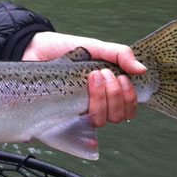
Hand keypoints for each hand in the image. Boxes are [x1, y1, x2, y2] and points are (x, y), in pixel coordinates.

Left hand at [22, 31, 144, 126]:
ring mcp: (77, 111)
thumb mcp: (95, 47)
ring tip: (91, 77)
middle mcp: (94, 105)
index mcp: (106, 92)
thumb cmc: (65, 49)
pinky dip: (77, 118)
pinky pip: (72, 128)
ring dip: (100, 100)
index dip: (129, 98)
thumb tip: (141, 69)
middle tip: (100, 73)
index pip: (128, 108)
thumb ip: (119, 54)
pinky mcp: (59, 115)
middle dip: (113, 95)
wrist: (34, 49)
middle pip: (116, 116)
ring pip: (99, 121)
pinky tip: (77, 103)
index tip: (120, 77)